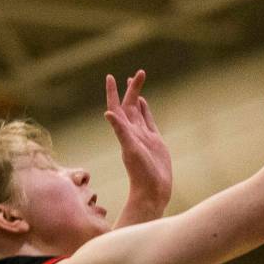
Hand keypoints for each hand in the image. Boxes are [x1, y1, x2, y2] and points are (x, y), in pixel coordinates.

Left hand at [105, 70, 171, 223]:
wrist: (153, 191)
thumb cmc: (142, 174)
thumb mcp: (131, 150)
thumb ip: (120, 131)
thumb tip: (108, 113)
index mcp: (125, 132)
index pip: (116, 108)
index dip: (113, 93)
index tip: (110, 77)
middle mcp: (133, 132)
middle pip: (129, 106)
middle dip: (132, 89)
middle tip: (138, 73)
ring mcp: (144, 137)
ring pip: (137, 112)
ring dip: (135, 97)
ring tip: (135, 82)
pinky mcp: (155, 142)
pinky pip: (148, 121)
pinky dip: (145, 110)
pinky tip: (143, 103)